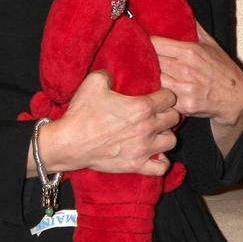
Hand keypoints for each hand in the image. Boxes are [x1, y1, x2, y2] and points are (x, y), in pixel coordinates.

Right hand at [41, 71, 179, 176]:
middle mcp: (147, 128)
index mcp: (142, 107)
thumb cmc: (81, 114)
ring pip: (172, 141)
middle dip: (168, 114)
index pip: (170, 98)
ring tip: (156, 133)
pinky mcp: (136, 165)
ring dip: (165, 136)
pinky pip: (161, 168)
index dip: (164, 95)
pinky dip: (161, 162)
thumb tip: (113, 73)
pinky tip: (154, 155)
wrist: (68, 143)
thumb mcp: (93, 83)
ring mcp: (143, 149)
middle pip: (174, 118)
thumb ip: (109, 74)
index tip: (157, 97)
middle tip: (157, 114)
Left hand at [152, 25, 242, 126]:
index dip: (147, 43)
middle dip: (146, 61)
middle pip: (151, 61)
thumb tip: (182, 10)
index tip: (144, 44)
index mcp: (190, 51)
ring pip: (152, 80)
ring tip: (150, 77)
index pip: (154, 43)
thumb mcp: (212, 45)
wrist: (237, 97)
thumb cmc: (224, 70)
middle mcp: (185, 69)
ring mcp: (184, 88)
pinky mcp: (183, 105)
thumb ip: (194, 28)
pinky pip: (162, 97)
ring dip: (150, 79)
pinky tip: (161, 91)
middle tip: (142, 61)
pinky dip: (159, 94)